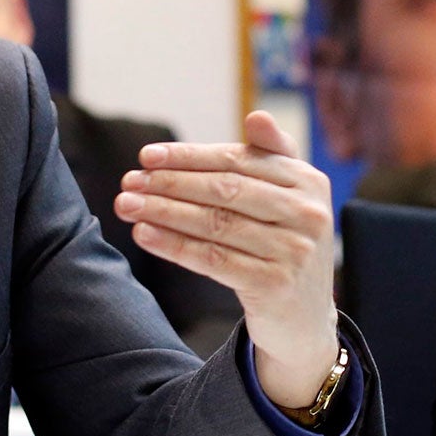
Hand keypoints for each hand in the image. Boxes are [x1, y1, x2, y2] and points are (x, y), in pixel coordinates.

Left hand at [114, 111, 338, 408]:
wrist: (305, 322)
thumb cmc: (285, 248)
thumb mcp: (288, 200)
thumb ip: (270, 157)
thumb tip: (256, 114)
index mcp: (309, 181)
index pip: (238, 161)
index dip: (189, 157)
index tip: (146, 156)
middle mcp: (308, 213)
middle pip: (225, 190)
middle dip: (171, 183)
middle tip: (129, 181)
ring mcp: (294, 251)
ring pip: (215, 224)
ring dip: (163, 211)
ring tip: (127, 205)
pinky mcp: (275, 285)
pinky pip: (213, 259)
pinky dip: (174, 245)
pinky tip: (145, 234)